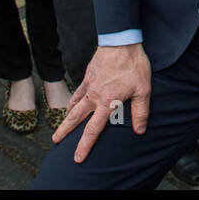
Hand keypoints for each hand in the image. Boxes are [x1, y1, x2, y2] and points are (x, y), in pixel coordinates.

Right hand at [52, 44, 150, 162]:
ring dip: (67, 116)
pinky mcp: (88, 75)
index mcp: (107, 102)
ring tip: (62, 125)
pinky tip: (74, 102)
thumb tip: (140, 130)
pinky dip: (73, 100)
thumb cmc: (133, 65)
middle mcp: (94, 96)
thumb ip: (140, 112)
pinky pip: (77, 91)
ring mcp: (88, 85)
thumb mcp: (143, 90)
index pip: (93, 130)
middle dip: (64, 131)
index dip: (85, 145)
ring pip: (73, 104)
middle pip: (75, 118)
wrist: (121, 41)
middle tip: (55, 141)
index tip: (77, 158)